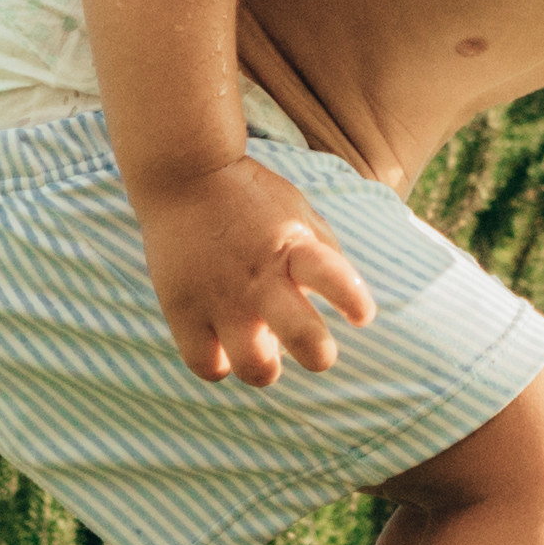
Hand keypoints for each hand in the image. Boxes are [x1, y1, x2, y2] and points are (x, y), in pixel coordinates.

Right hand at [132, 152, 377, 383]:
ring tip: (260, 349)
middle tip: (316, 350)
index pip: (332, 276)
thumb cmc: (250, 199)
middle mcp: (258, 277)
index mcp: (293, 247)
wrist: (183, 176)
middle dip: (319, 355)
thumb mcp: (297, 212)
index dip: (353, 302)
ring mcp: (219, 299)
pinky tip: (224, 344)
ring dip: (266, 366)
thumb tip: (346, 298)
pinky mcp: (182, 312)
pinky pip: (209, 366)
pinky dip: (221, 363)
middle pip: (302, 336)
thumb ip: (324, 253)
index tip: (361, 317)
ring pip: (254, 368)